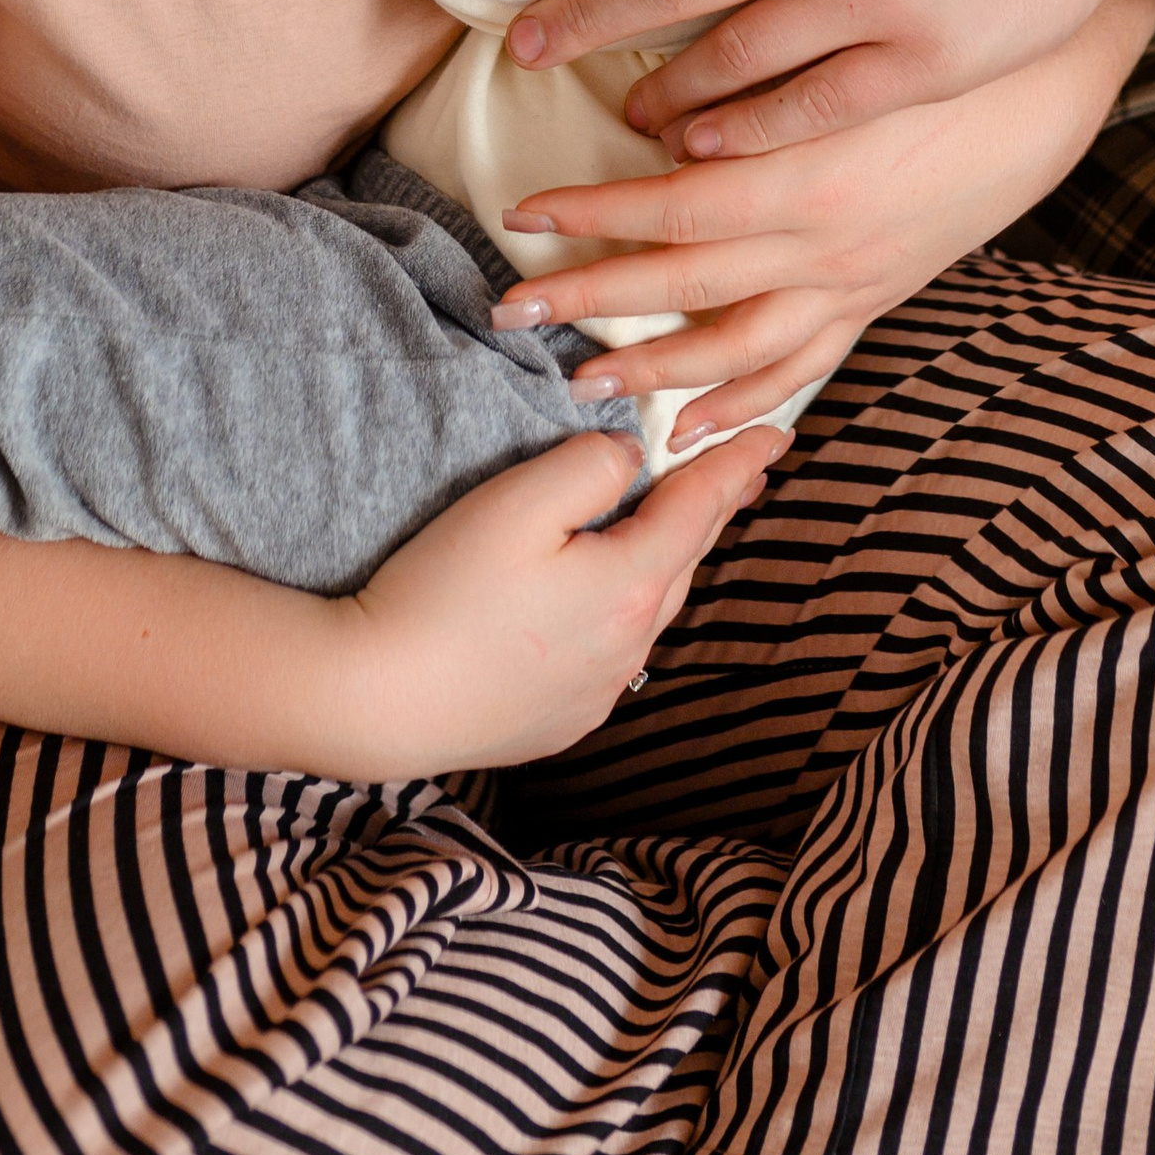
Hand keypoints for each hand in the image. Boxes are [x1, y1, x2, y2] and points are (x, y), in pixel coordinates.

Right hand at [331, 422, 785, 769]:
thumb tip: (630, 459)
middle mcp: (629, 646)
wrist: (378, 700)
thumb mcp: (517, 500)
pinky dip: (626, 612)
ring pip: (651, 609)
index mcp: (630, 585)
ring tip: (683, 527)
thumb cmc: (442, 591)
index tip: (776, 433)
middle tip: (743, 471)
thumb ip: (589, 465)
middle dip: (714, 510)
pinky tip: (611, 600)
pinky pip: (615, 652)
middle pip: (684, 560)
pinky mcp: (561, 721)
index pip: (701, 508)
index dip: (739, 465)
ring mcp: (596, 692)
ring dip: (670, 561)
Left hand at [489, 8, 1154, 445]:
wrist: (1059, 64)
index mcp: (809, 167)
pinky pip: (807, 364)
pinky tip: (694, 424)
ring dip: (655, 367)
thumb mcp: (846, 20)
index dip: (592, 213)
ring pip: (740, 346)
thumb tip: (657, 69)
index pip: (672, 204)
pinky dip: (747, 401)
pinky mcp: (885, 291)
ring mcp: (859, 276)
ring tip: (580, 381)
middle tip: (509, 311)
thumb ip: (753, 41)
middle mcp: (827, 238)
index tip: (521, 214)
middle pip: (686, 284)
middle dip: (592, 300)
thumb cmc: (945, 30)